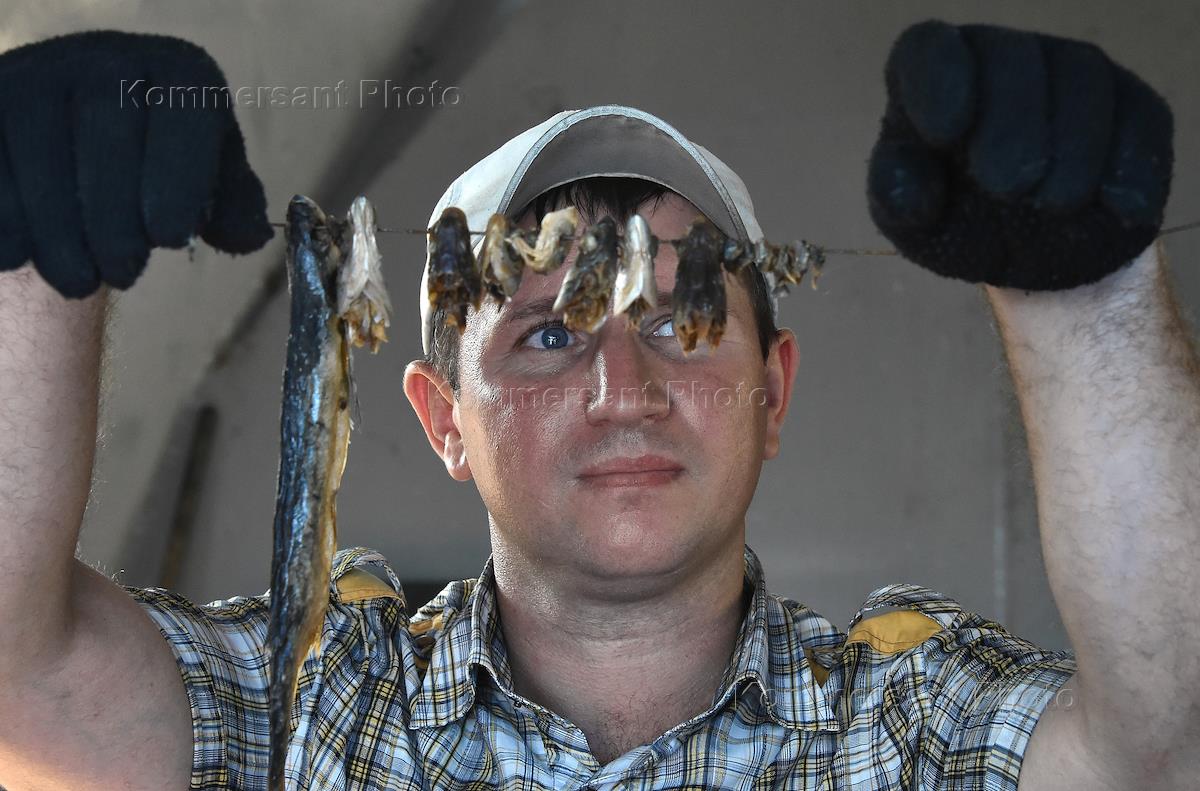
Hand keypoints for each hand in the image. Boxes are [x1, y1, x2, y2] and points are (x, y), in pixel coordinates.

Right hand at [0, 30, 272, 297]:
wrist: (76, 145)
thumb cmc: (156, 171)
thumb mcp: (207, 180)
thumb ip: (233, 207)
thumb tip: (252, 235)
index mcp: (179, 74)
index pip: (185, 113)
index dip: (178, 179)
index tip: (171, 239)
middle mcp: (107, 60)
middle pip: (105, 134)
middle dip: (116, 220)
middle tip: (124, 273)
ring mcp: (37, 74)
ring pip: (38, 150)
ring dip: (59, 232)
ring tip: (79, 280)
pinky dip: (6, 220)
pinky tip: (23, 255)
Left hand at [867, 20, 1172, 290]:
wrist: (1032, 254)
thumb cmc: (959, 222)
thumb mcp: (915, 223)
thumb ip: (899, 199)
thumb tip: (909, 190)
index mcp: (933, 80)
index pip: (928, 51)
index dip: (937, 81)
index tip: (945, 133)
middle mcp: (1001, 60)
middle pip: (1010, 57)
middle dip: (1011, 123)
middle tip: (1005, 189)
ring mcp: (1069, 73)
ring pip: (1081, 78)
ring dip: (1071, 149)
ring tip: (1052, 206)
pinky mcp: (1129, 105)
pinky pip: (1139, 117)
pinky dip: (1128, 165)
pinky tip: (1115, 208)